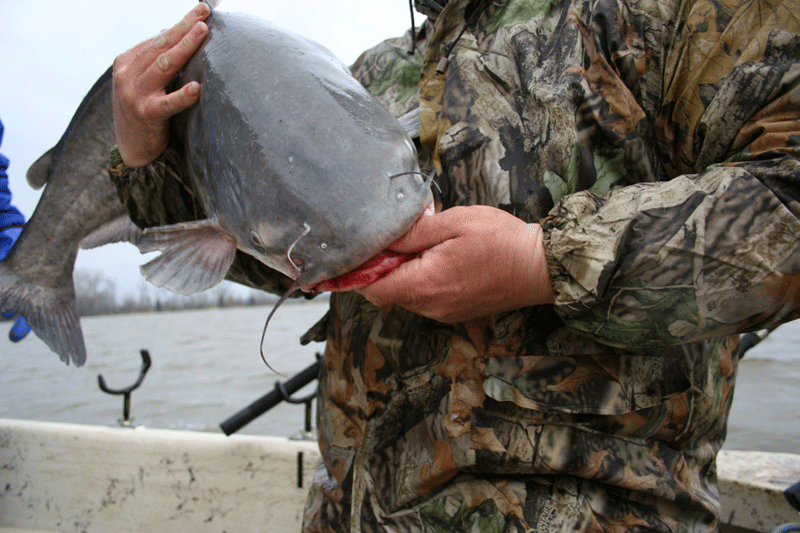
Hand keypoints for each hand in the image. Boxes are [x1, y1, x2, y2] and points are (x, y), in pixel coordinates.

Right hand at [112, 3, 210, 166]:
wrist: (132, 149)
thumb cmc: (143, 111)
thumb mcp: (143, 82)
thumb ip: (154, 61)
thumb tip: (170, 31)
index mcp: (126, 62)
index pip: (157, 39)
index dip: (179, 24)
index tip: (200, 11)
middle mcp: (127, 74)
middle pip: (161, 46)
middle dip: (184, 27)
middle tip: (204, 13)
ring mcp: (134, 93)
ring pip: (163, 65)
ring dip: (185, 47)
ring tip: (202, 32)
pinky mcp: (146, 114)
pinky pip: (168, 103)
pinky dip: (182, 95)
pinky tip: (197, 88)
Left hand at [355, 206, 554, 322]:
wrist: (540, 267)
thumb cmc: (501, 241)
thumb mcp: (453, 222)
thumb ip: (413, 232)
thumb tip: (383, 238)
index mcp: (424, 284)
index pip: (372, 288)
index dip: (358, 271)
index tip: (356, 252)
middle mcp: (430, 306)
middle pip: (387, 291)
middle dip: (383, 266)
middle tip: (396, 236)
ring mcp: (443, 312)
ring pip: (406, 294)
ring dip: (404, 272)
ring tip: (423, 243)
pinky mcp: (455, 311)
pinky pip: (425, 297)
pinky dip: (421, 279)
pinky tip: (438, 257)